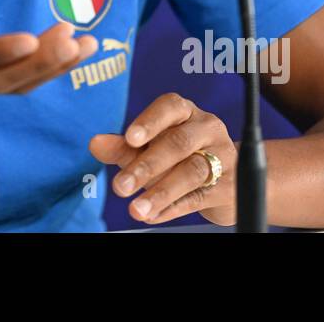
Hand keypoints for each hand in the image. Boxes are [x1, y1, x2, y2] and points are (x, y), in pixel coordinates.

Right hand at [0, 0, 98, 95]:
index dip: (2, 51)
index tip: (31, 39)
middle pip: (6, 78)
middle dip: (42, 62)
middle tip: (74, 41)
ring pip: (21, 84)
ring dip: (55, 67)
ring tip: (88, 44)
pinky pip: (24, 83)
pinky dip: (51, 70)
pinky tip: (76, 52)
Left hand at [89, 92, 238, 226]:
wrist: (224, 181)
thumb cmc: (178, 157)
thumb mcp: (149, 149)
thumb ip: (123, 147)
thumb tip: (95, 143)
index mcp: (186, 112)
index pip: (170, 107)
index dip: (149, 121)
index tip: (129, 139)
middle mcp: (207, 128)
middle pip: (178, 143)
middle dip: (146, 166)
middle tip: (120, 186)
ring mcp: (223, 156)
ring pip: (192, 172)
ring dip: (160, 192)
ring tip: (135, 209)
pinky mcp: (229, 186)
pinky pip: (200, 197)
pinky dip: (174, 208)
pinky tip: (153, 215)